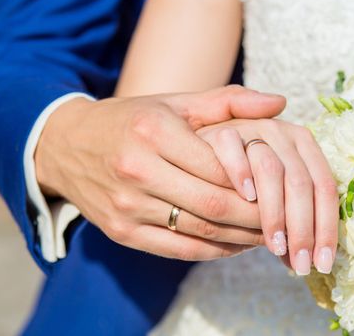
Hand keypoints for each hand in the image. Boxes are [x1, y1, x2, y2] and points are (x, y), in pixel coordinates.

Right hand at [35, 86, 285, 259]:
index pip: (219, 166)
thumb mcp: (175, 102)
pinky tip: (236, 244)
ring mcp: (126, 206)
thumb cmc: (133, 121)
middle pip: (213, 205)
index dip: (256, 183)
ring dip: (241, 238)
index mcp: (153, 131)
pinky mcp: (121, 233)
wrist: (66, 146)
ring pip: (200, 231)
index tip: (284, 189)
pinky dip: (214, 250)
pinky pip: (179, 250)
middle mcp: (136, 170)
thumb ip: (229, 101)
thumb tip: (281, 104)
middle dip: (257, 218)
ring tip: (269, 234)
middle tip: (287, 220)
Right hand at [198, 119, 338, 274]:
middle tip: (300, 264)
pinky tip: (246, 199)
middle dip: (303, 229)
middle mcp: (284, 134)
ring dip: (275, 213)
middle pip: (302, 183)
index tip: (323, 263)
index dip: (326, 227)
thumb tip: (303, 262)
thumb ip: (290, 218)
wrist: (205, 144)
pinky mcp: (224, 131)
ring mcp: (254, 130)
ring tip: (275, 246)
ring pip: (272, 171)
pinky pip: (235, 152)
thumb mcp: (274, 192)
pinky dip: (241, 174)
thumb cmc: (244, 176)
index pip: (325, 188)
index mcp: (304, 145)